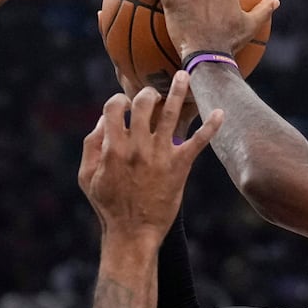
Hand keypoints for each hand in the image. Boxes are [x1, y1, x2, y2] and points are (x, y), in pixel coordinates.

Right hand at [79, 71, 223, 236]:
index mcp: (113, 146)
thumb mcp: (87, 176)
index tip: (123, 106)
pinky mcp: (180, 166)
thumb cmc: (108, 206)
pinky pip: (198, 141)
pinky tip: (221, 113)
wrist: (133, 233)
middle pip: (144, 103)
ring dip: (177, 90)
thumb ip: (92, 145)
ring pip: (171, 113)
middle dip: (147, 93)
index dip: (118, 101)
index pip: (114, 107)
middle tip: (152, 96)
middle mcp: (137, 146)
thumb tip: (102, 121)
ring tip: (184, 75)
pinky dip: (210, 126)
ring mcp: (160, 154)